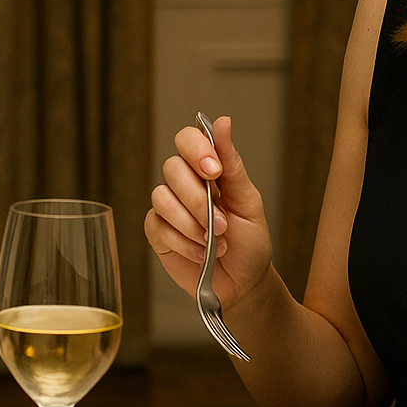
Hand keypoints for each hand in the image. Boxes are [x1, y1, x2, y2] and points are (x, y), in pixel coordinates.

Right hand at [145, 115, 273, 309]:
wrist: (243, 284)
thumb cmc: (250, 243)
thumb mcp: (249, 203)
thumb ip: (233, 165)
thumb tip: (223, 122)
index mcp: (208, 171)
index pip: (187, 141)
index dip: (196, 151)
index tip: (215, 172)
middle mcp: (183, 185)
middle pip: (171, 169)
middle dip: (198, 199)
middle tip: (222, 223)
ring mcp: (167, 209)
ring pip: (161, 198)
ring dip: (191, 223)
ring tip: (215, 242)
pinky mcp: (157, 233)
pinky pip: (157, 226)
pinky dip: (183, 242)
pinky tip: (201, 253)